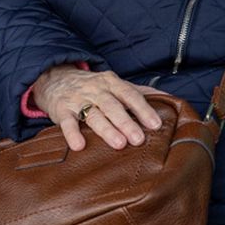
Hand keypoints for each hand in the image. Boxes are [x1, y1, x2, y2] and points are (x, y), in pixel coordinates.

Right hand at [30, 64, 163, 151]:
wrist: (56, 79)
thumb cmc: (93, 87)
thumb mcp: (115, 84)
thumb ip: (140, 92)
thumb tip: (169, 99)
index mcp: (112, 83)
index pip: (130, 95)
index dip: (143, 109)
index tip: (156, 124)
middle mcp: (96, 90)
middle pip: (113, 106)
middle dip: (127, 122)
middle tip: (139, 139)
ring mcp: (78, 100)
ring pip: (93, 114)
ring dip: (106, 129)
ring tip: (119, 144)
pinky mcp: (62, 111)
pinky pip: (67, 122)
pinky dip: (72, 134)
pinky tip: (79, 145)